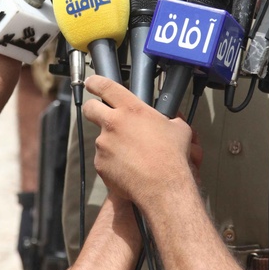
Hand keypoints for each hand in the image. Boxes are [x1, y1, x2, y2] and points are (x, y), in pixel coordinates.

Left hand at [82, 76, 196, 209]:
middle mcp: (113, 123)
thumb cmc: (172, 157)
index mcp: (131, 109)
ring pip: (101, 138)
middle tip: (100, 114)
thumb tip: (169, 120)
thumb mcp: (178, 128)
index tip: (92, 83)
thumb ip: (168, 119)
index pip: (106, 86)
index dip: (95, 82)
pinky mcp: (100, 163)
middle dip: (92, 109)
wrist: (163, 186)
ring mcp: (104, 144)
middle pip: (90, 108)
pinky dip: (112, 162)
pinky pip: (103, 159)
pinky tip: (128, 168)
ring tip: (130, 154)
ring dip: (110, 142)